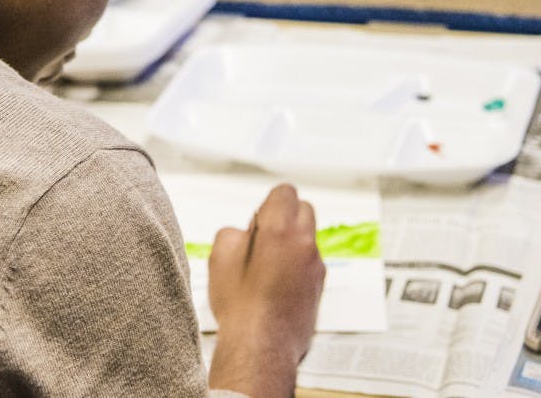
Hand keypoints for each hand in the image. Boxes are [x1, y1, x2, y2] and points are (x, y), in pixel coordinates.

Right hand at [207, 183, 324, 397]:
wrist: (261, 348)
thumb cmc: (240, 306)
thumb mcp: (219, 257)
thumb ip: (233, 233)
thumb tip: (245, 234)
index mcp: (280, 229)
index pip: (285, 192)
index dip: (268, 204)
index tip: (257, 221)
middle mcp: (304, 243)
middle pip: (303, 209)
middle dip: (285, 217)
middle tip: (263, 238)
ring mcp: (316, 265)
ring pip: (307, 238)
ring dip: (291, 243)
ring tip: (266, 267)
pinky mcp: (320, 286)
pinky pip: (310, 263)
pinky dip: (297, 266)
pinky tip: (275, 286)